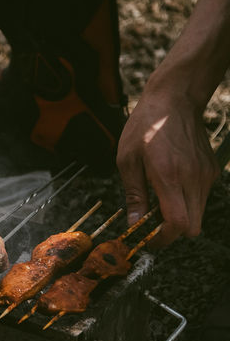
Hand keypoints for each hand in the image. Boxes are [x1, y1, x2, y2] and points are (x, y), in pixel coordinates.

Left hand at [116, 81, 218, 248]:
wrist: (175, 100)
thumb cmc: (146, 126)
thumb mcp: (128, 160)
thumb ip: (134, 195)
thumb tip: (134, 223)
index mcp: (169, 176)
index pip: (176, 223)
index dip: (163, 239)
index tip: (148, 240)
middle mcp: (192, 178)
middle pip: (191, 227)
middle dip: (171, 232)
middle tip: (152, 224)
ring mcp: (205, 175)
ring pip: (198, 214)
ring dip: (179, 216)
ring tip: (159, 200)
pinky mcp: (211, 170)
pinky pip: (201, 198)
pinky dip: (187, 201)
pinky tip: (172, 186)